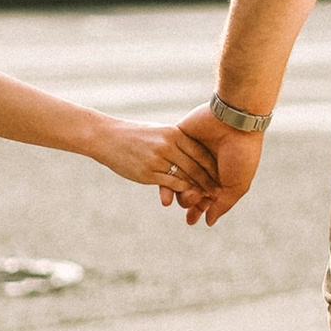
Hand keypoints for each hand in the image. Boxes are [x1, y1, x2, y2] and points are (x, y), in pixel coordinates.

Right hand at [88, 115, 212, 198]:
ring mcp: (158, 159)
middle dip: (209, 180)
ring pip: (185, 177)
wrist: (108, 138)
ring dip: (198, 189)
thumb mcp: (159, 132)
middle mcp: (168, 145)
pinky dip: (182, 191)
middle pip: (196, 166)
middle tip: (220, 191)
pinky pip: (171, 184)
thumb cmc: (135, 135)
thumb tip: (194, 153)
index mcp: (174, 133)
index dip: (213, 165)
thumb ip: (176, 142)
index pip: (200, 151)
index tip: (223, 174)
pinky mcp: (148, 173)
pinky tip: (187, 197)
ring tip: (208, 197)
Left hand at [167, 107, 262, 229]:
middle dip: (187, 200)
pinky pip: (167, 158)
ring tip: (179, 195)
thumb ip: (222, 205)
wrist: (235, 121)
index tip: (191, 220)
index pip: (203, 197)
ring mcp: (190, 152)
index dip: (196, 209)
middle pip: (187, 189)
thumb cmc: (241, 154)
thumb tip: (208, 222)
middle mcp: (203, 165)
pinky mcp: (179, 139)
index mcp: (219, 175)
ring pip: (175, 176)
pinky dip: (164, 172)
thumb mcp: (236, 185)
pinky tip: (165, 184)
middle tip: (190, 198)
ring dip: (174, 190)